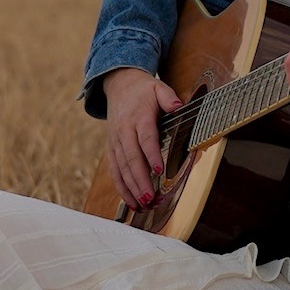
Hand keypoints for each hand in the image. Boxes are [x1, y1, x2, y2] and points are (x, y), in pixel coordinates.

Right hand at [102, 67, 182, 210]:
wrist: (119, 85)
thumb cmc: (143, 90)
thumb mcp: (158, 87)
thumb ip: (168, 97)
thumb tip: (178, 105)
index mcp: (138, 117)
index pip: (145, 137)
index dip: (151, 154)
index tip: (158, 169)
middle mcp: (124, 132)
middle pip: (131, 158)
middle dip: (140, 180)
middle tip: (150, 198)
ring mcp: (116, 142)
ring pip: (121, 168)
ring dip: (132, 188)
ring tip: (144, 205)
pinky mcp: (111, 149)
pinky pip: (115, 171)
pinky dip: (122, 188)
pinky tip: (132, 202)